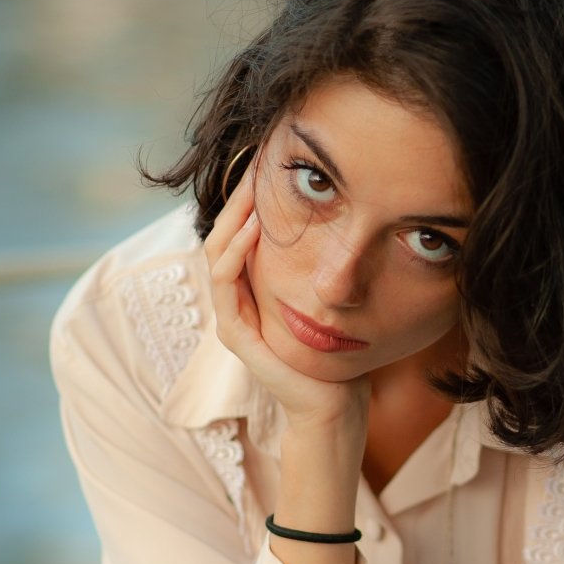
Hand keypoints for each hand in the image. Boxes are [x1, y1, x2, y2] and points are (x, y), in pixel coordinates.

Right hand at [207, 151, 368, 433]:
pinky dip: (236, 253)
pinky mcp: (236, 335)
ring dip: (233, 216)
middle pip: (222, 233)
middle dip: (238, 196)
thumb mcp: (331, 296)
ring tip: (253, 186)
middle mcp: (237, 299)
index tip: (269, 161)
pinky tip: (253, 229)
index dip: (248, 197)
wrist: (336, 404)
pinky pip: (225, 284)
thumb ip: (323, 265)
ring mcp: (232, 317)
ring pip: (217, 252)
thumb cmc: (339, 353)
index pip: (239, 231)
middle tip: (257, 159)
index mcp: (254, 288)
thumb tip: (347, 216)